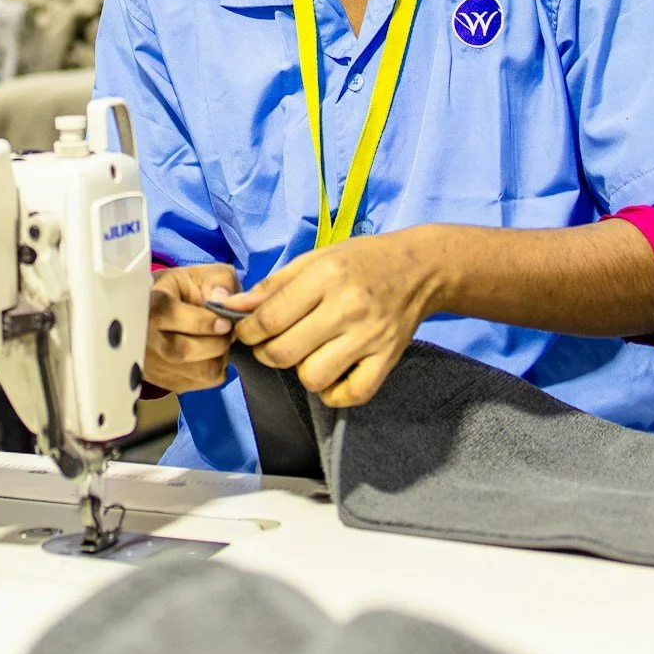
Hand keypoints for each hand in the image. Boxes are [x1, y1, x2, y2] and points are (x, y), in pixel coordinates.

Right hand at [144, 263, 240, 393]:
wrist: (158, 312)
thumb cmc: (182, 291)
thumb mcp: (201, 274)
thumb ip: (218, 281)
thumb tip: (223, 301)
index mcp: (148, 302)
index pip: (167, 314)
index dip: (200, 322)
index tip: (224, 322)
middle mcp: (142, 336)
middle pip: (182, 350)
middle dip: (217, 342)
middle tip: (227, 330)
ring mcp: (150, 362)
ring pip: (196, 371)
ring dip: (219, 357)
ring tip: (218, 341)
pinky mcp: (162, 381)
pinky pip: (201, 382)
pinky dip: (215, 368)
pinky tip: (209, 353)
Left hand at [231, 232, 438, 407]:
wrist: (420, 267)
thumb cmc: (361, 260)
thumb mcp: (315, 258)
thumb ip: (273, 285)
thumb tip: (232, 308)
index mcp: (326, 277)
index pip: (270, 318)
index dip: (247, 331)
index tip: (245, 332)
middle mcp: (348, 308)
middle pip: (285, 352)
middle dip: (266, 353)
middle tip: (271, 344)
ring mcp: (370, 337)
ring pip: (313, 377)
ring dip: (300, 371)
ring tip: (306, 353)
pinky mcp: (388, 359)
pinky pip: (351, 394)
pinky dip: (334, 392)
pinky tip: (331, 372)